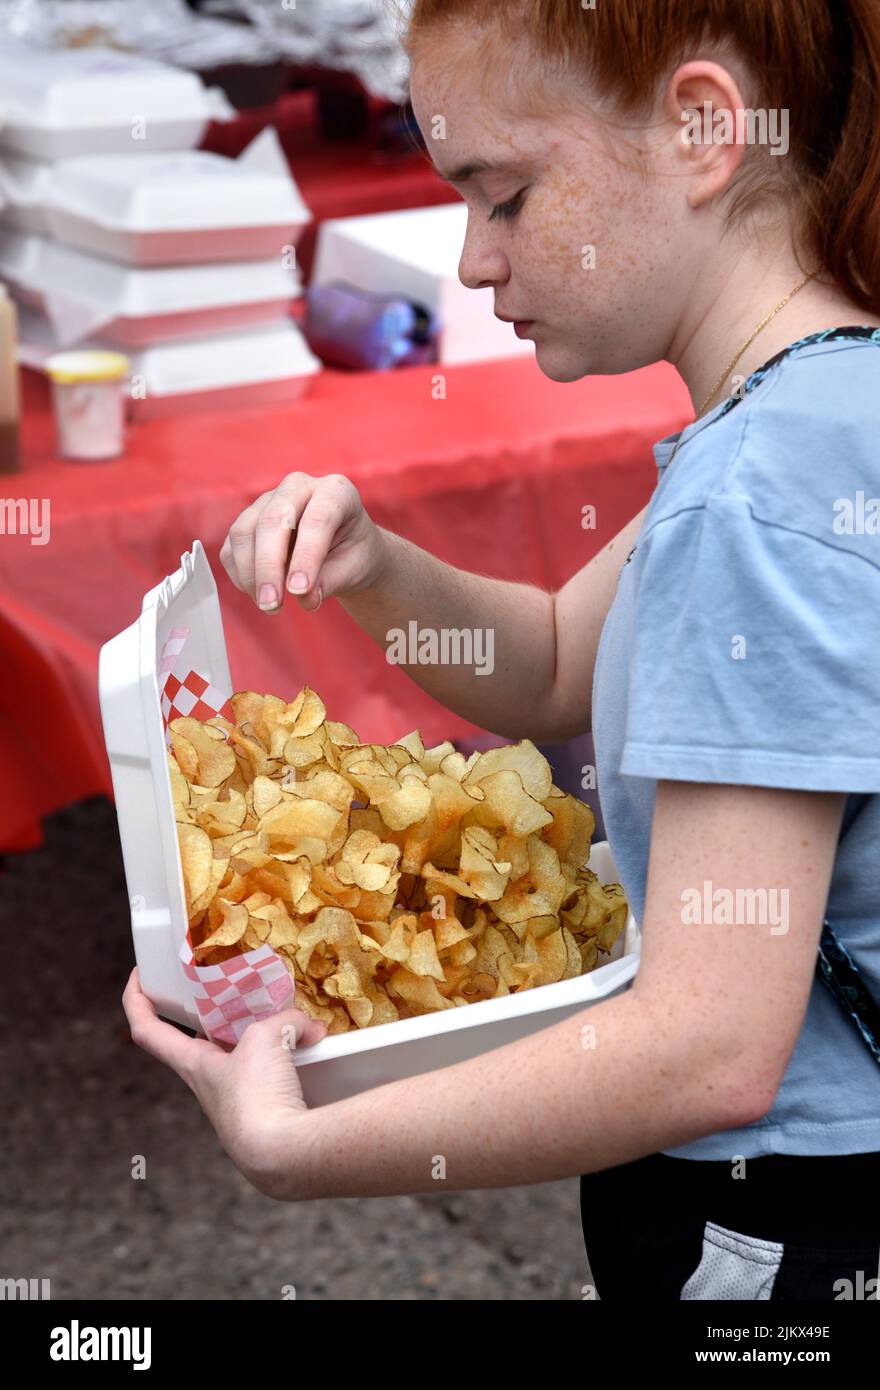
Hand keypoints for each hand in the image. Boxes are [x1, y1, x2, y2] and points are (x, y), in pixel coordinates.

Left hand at [122, 967, 326, 1197]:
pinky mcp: (266, 1112)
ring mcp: (237, 1100)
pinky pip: (274, 1072)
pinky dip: (290, 1056)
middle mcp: (209, 1083)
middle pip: (199, 1039)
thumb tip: (310, 1029)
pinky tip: (311, 1048)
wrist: (283, 1155)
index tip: (139, 975)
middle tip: (227, 988)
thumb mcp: (266, 1038)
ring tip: (286, 1015)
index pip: (147, 1030)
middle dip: (213, 1013)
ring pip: (242, 1054)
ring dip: (262, 1033)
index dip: (136, 1000)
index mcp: (192, 1064)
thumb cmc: (256, 1097)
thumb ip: (285, 1021)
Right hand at [220, 472, 386, 614]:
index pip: (317, 519)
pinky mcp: (247, 520)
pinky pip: (232, 547)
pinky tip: (258, 594)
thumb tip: (305, 598)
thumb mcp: (354, 569)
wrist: (343, 550)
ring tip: (270, 606)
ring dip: (250, 574)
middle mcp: (298, 487)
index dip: (306, 556)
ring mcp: (268, 500)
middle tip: (272, 604)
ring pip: (244, 532)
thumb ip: (330, 581)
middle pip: (272, 520)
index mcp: (336, 491)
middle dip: (269, 566)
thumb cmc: (352, 555)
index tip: (299, 590)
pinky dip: (240, 575)